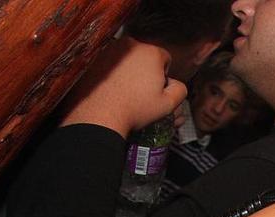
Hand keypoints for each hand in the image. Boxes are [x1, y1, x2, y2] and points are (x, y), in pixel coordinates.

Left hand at [60, 37, 186, 137]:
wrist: (100, 114)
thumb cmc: (135, 108)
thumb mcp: (168, 104)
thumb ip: (180, 90)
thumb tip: (176, 84)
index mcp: (150, 52)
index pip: (165, 58)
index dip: (164, 75)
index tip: (156, 89)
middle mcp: (130, 45)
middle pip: (145, 56)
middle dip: (145, 71)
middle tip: (141, 92)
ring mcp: (109, 49)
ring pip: (127, 59)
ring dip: (130, 71)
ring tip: (126, 92)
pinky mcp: (94, 57)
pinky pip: (110, 63)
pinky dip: (114, 73)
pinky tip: (113, 89)